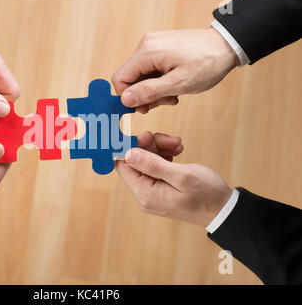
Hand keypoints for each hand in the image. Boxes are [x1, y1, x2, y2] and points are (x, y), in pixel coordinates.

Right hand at [112, 28, 239, 113]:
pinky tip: (173, 86)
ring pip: (140, 75)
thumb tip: (125, 99)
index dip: (128, 97)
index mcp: (147, 52)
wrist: (228, 45)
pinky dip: (158, 81)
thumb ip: (149, 92)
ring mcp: (153, 44)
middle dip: (144, 95)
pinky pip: (150, 69)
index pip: (120, 78)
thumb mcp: (178, 84)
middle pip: (130, 77)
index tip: (144, 108)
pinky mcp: (160, 47)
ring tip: (172, 95)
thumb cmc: (208, 63)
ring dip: (153, 90)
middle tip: (164, 102)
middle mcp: (146, 44)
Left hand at [116, 136, 231, 226]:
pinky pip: (155, 167)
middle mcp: (144, 195)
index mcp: (145, 194)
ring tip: (178, 146)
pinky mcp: (159, 189)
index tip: (148, 135)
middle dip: (151, 146)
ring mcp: (151, 193)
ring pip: (146, 161)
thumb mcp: (181, 176)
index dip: (131, 147)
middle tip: (172, 139)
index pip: (123, 166)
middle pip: (135, 161)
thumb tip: (128, 154)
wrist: (223, 210)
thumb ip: (152, 165)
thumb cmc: (207, 195)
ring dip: (160, 148)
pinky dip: (164, 156)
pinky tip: (177, 152)